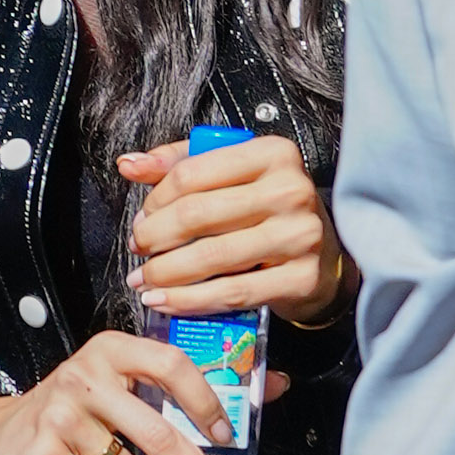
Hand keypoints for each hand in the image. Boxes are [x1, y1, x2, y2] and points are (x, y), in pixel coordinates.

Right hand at [0, 326, 239, 454]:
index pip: (172, 364)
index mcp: (113, 350)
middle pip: (161, 436)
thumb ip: (191, 388)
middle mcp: (85, 374)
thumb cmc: (76, 414)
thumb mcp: (125, 389)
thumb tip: (276, 382)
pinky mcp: (43, 453)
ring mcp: (61, 413)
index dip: (207, 401)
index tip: (227, 436)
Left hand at [122, 131, 352, 328]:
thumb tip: (129, 165)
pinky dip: (190, 301)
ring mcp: (299, 235)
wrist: (325, 255)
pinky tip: (167, 300)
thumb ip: (181, 164)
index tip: (143, 218)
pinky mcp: (300, 277)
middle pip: (198, 214)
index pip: (193, 173)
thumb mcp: (233, 175)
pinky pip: (232, 293)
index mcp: (272, 154)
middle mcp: (290, 190)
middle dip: (155, 237)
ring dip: (166, 273)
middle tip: (138, 249)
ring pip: (212, 256)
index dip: (156, 200)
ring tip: (145, 279)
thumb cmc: (271, 212)